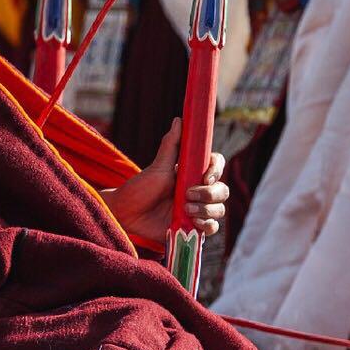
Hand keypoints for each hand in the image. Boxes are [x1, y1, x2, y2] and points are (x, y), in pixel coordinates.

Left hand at [99, 116, 228, 241]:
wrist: (126, 214)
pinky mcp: (193, 229)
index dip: (216, 170)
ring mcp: (197, 210)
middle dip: (210, 194)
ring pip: (219, 210)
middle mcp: (198, 191)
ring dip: (206, 210)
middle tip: (187, 195)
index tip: (205, 177)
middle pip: (223, 190)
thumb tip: (180, 119)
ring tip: (185, 210)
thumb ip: (171, 145)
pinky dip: (206, 225)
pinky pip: (211, 228)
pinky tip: (192, 222)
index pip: (216, 166)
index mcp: (192, 174)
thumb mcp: (158, 166)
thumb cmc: (140, 188)